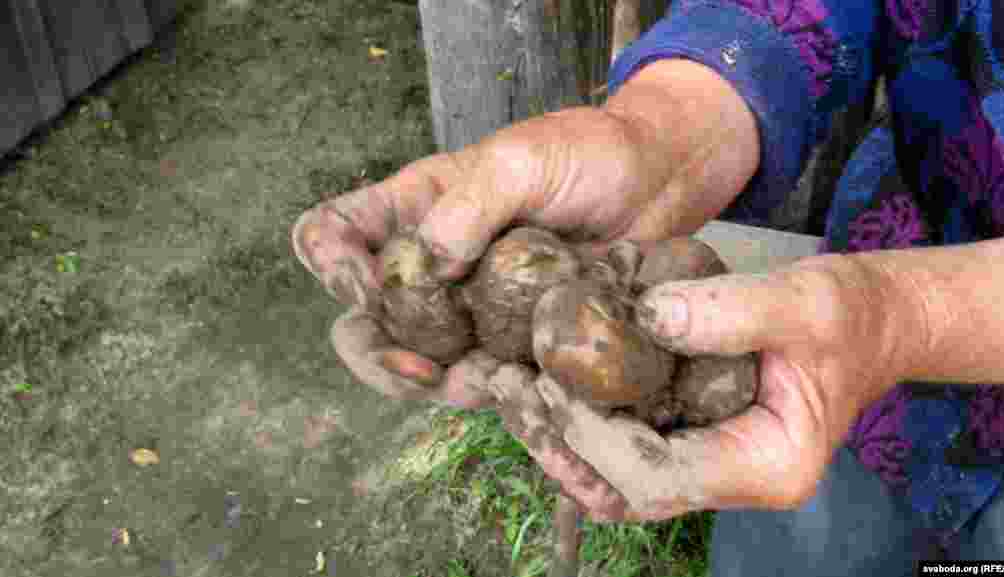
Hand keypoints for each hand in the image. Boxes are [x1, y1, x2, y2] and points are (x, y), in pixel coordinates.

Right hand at [291, 60, 757, 406]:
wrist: (660, 185)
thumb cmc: (588, 154)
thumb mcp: (520, 161)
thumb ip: (466, 208)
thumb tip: (427, 267)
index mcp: (414, 209)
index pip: (331, 235)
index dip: (330, 264)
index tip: (368, 284)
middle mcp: (432, 265)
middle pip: (363, 321)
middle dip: (374, 354)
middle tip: (413, 370)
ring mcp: (472, 310)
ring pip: (420, 364)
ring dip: (437, 383)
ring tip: (479, 380)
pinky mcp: (516, 343)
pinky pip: (485, 379)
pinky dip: (491, 392)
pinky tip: (516, 386)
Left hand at [513, 255, 916, 520]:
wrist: (870, 323)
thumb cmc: (849, 316)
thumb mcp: (805, 301)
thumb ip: (732, 311)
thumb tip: (648, 315)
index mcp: (764, 465)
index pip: (658, 476)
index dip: (594, 436)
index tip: (549, 382)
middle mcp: (729, 480)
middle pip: (623, 491)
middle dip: (557, 444)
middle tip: (505, 388)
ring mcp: (706, 466)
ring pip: (613, 479)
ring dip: (557, 437)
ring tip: (508, 384)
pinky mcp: (688, 440)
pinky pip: (621, 449)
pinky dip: (578, 423)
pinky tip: (544, 378)